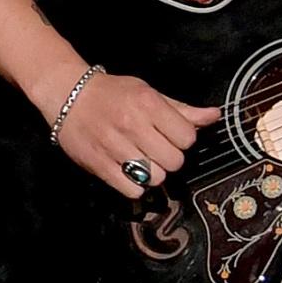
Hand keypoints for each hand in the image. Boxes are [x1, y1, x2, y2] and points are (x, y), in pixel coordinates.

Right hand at [50, 65, 215, 200]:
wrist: (67, 93)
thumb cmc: (113, 94)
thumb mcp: (148, 93)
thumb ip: (182, 109)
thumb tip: (215, 115)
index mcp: (148, 104)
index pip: (187, 138)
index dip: (182, 140)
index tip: (169, 135)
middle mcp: (132, 124)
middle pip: (174, 161)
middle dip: (168, 158)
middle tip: (154, 149)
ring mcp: (114, 145)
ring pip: (155, 177)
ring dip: (152, 173)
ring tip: (140, 160)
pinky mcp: (98, 163)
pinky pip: (132, 189)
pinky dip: (134, 185)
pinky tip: (128, 171)